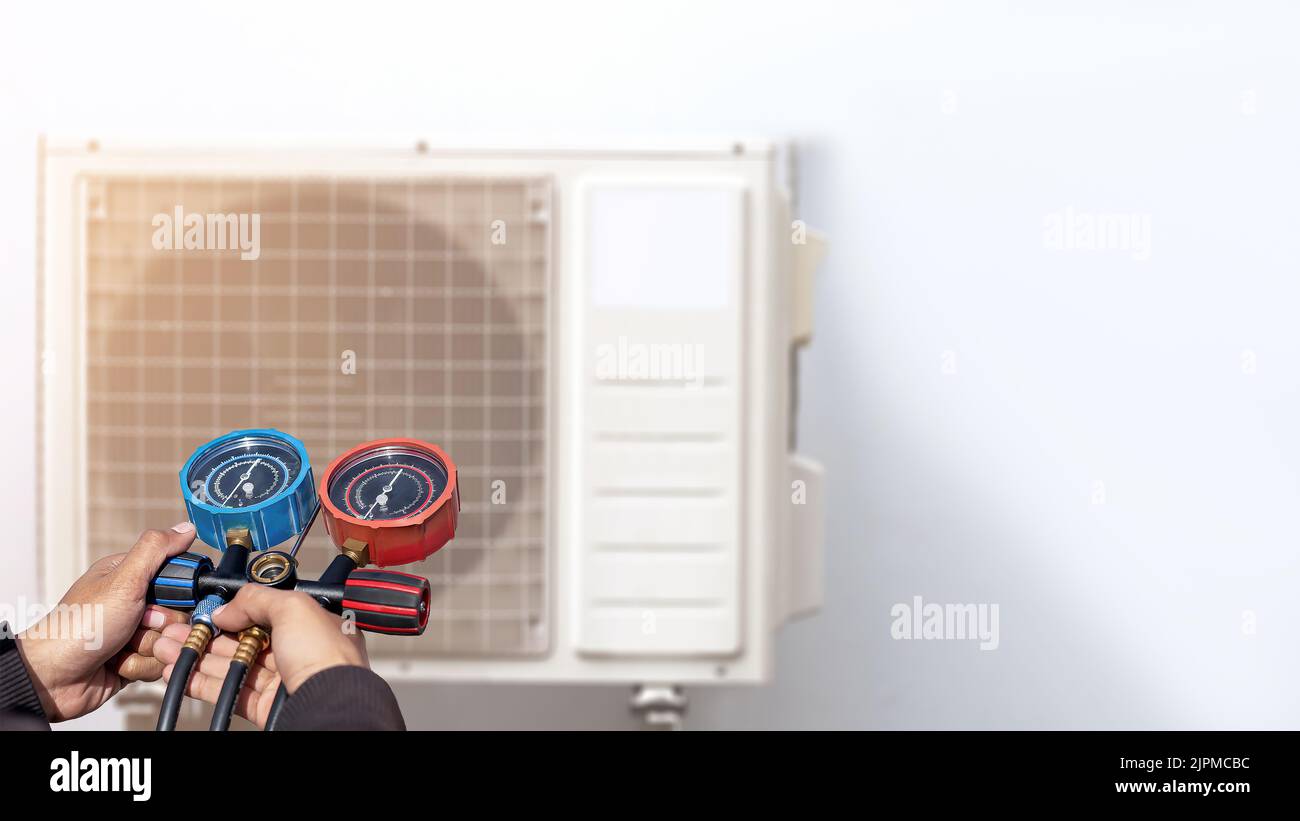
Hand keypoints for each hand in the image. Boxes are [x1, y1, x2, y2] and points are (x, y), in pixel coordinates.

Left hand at [15, 524, 195, 720]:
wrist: (54, 677)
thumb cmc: (80, 625)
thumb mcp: (123, 580)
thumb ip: (156, 550)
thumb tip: (186, 528)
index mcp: (129, 577)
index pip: (178, 579)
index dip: (178, 593)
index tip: (158, 600)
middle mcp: (132, 604)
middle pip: (178, 614)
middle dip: (160, 626)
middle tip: (135, 625)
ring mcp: (132, 633)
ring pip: (170, 641)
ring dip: (147, 648)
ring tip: (120, 648)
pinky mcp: (133, 660)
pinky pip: (158, 663)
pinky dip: (140, 666)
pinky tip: (117, 664)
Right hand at [153, 585, 367, 727]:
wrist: (328, 706)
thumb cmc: (328, 660)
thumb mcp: (294, 609)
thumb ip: (257, 600)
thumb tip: (227, 608)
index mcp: (312, 627)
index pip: (266, 613)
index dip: (235, 611)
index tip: (209, 611)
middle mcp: (297, 653)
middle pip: (243, 640)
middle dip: (207, 634)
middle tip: (178, 629)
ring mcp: (280, 682)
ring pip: (231, 666)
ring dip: (198, 656)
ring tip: (168, 647)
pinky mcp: (264, 707)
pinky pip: (227, 691)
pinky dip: (202, 683)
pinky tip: (182, 672)